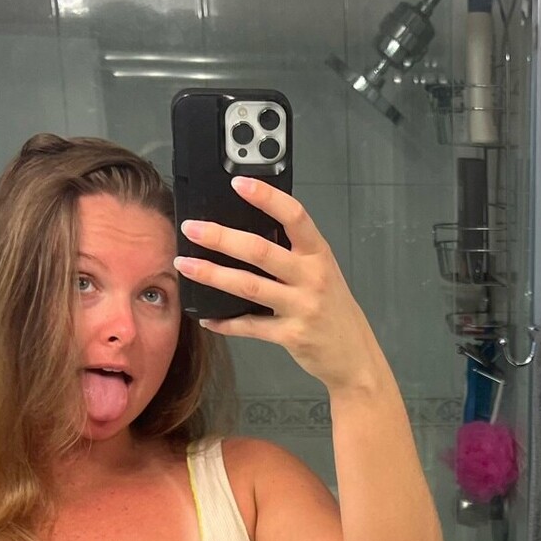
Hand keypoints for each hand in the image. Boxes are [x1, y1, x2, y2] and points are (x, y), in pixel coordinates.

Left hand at [176, 178, 388, 394]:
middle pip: (260, 251)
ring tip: (185, 264)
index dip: (267, 198)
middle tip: (191, 228)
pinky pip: (250, 326)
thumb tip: (248, 231)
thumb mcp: (322, 273)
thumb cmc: (334, 311)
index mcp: (318, 255)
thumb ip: (294, 253)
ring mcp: (301, 307)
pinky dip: (225, 322)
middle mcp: (311, 278)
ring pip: (248, 286)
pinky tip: (205, 317)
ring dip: (212, 274)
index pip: (294, 216)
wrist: (354, 356)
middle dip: (220, 237)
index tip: (239, 183)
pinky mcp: (291, 335)